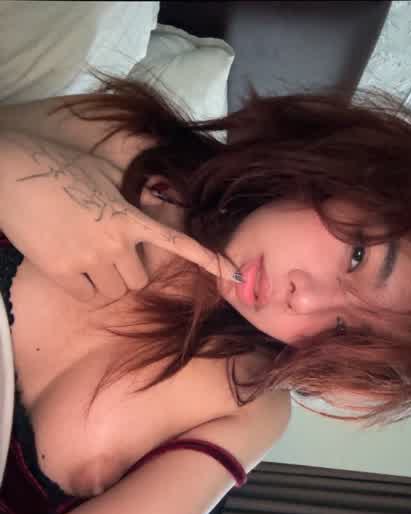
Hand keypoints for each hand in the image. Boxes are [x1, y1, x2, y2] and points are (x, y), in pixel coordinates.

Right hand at [0, 131, 240, 303]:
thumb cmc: (56, 166)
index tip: (235, 276)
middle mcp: (115, 242)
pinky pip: (90, 297)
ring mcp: (89, 260)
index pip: (178, 244)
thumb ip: (131, 195)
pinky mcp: (62, 272)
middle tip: (114, 256)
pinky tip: (74, 268)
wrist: (8, 173)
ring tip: (90, 259)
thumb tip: (152, 202)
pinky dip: (88, 289)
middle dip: (132, 272)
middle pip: (141, 280)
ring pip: (118, 291)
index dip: (209, 261)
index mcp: (130, 216)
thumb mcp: (102, 174)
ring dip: (111, 281)